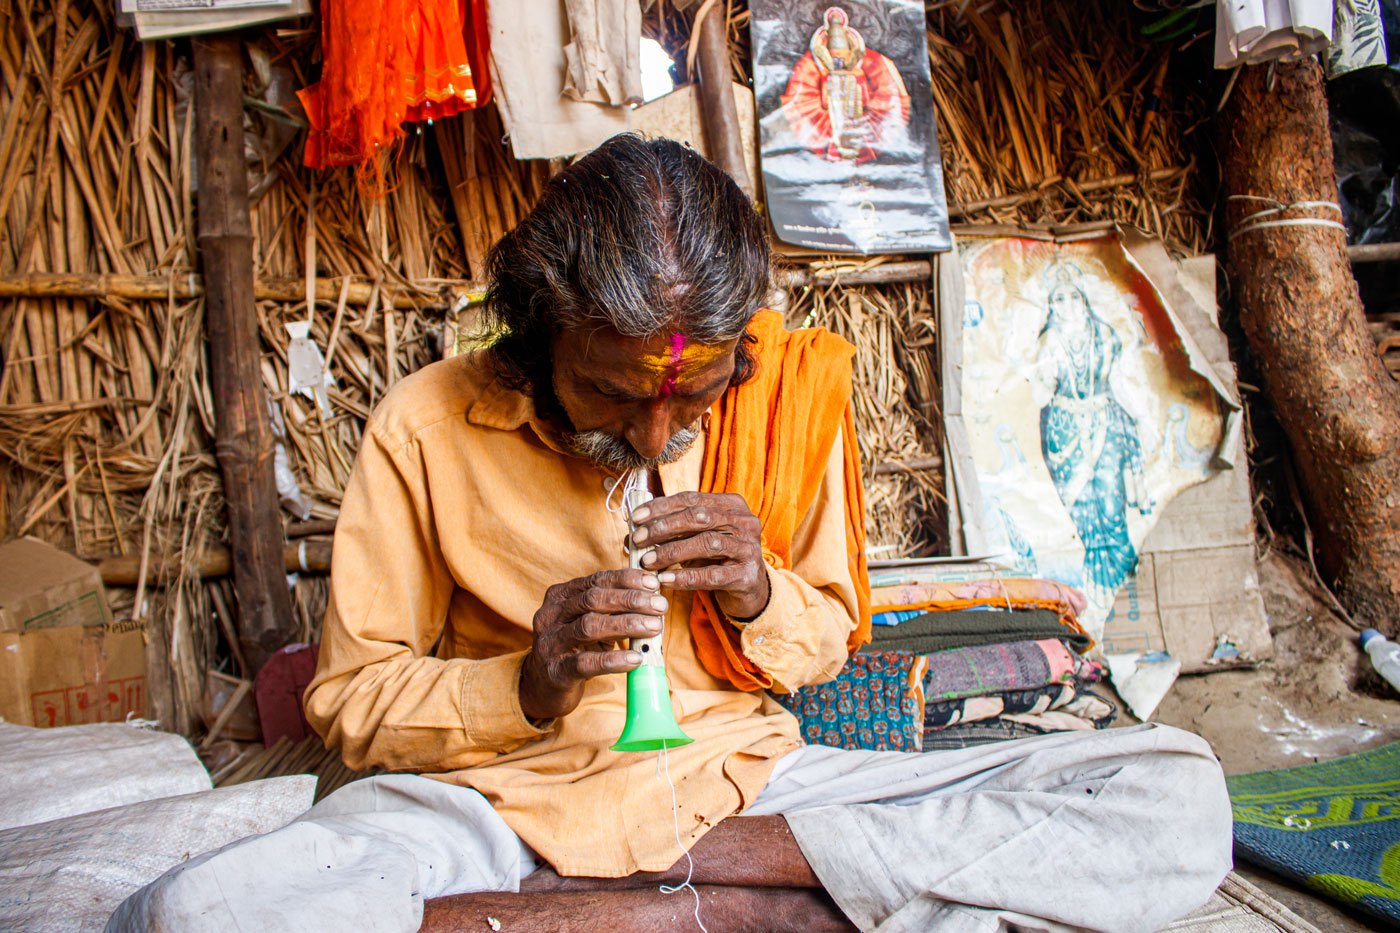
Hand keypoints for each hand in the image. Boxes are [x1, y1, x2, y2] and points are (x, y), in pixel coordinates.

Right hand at [520, 570, 667, 720]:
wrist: (544, 686)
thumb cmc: (574, 648)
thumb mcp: (589, 622)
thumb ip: (612, 609)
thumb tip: (652, 600)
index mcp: (560, 596)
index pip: (596, 580)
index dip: (626, 580)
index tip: (653, 583)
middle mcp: (551, 615)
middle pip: (593, 600)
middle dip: (630, 600)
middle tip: (660, 606)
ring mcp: (551, 643)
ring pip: (589, 627)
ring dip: (626, 624)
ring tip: (654, 627)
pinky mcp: (556, 671)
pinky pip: (587, 663)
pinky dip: (614, 660)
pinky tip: (636, 659)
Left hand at [630, 492, 769, 620]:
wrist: (750, 589)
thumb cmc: (718, 559)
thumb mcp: (697, 539)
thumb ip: (672, 532)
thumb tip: (632, 533)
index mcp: (732, 505)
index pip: (692, 499)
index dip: (662, 507)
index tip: (636, 517)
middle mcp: (744, 522)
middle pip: (699, 517)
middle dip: (664, 527)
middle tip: (638, 539)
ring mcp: (748, 548)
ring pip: (706, 543)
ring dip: (672, 551)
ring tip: (647, 561)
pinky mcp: (747, 575)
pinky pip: (712, 575)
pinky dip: (686, 577)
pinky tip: (666, 579)